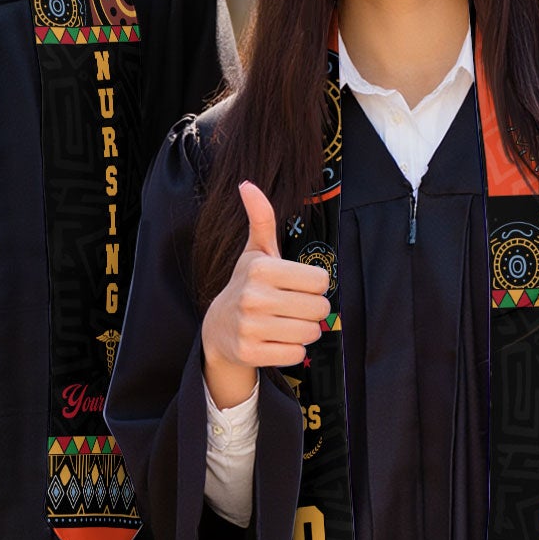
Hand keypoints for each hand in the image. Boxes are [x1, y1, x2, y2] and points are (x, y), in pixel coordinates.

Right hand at [200, 181, 328, 409]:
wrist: (218, 328)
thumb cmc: (246, 285)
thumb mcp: (255, 252)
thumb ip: (261, 219)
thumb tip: (247, 184)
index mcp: (261, 268)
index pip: (321, 280)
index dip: (313, 285)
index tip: (296, 286)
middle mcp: (253, 296)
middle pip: (319, 308)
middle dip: (313, 310)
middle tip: (293, 308)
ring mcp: (250, 326)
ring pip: (310, 332)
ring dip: (304, 331)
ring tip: (285, 324)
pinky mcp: (250, 353)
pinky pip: (296, 355)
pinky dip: (292, 350)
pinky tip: (276, 341)